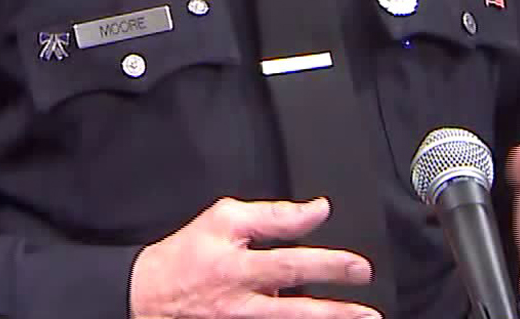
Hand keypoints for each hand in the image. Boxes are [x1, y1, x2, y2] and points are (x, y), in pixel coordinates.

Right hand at [129, 197, 378, 318]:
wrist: (151, 294)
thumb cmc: (187, 254)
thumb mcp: (224, 219)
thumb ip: (273, 215)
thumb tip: (317, 210)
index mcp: (238, 267)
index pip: (290, 264)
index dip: (328, 265)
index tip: (359, 267)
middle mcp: (242, 303)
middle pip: (297, 311)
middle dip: (337, 312)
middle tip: (369, 313)